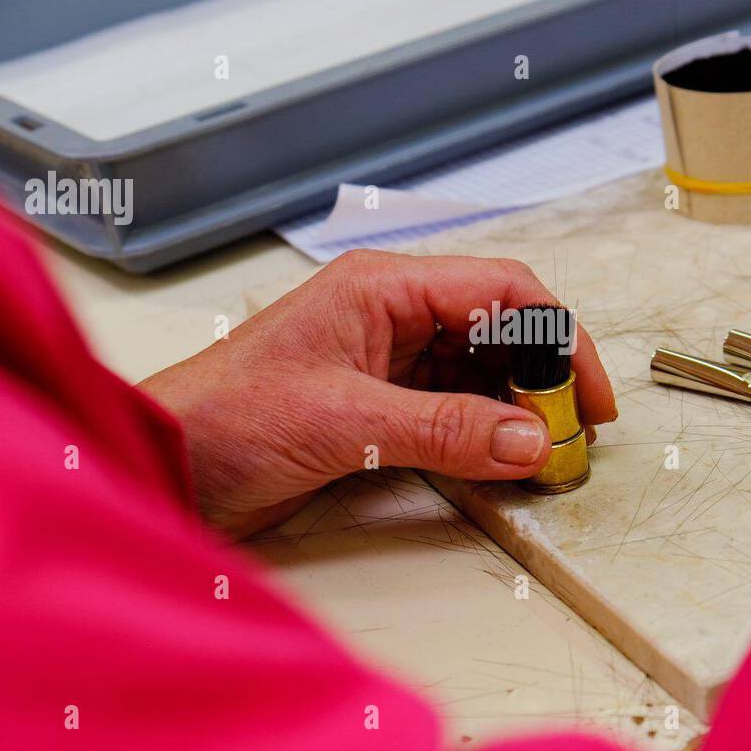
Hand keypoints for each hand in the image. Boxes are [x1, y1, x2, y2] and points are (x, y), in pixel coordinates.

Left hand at [139, 250, 616, 536]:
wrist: (162, 463)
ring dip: (516, 408)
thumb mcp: (342, 422)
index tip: (588, 395)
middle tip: (570, 433)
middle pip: (498, 329)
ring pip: (479, 371)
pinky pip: (451, 409)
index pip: (501, 291)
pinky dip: (483, 433)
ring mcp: (384, 361)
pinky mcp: (376, 406)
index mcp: (381, 287)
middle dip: (542, 376)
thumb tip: (530, 440)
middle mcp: (389, 315)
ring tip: (544, 451)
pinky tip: (500, 459)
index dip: (558, 337)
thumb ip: (443, 430)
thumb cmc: (220, 416)